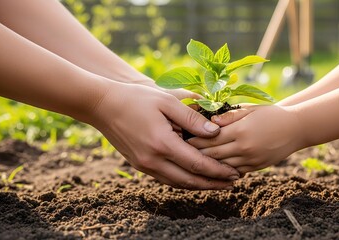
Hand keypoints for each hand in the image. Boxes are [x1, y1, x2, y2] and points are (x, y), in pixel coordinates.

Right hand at [90, 81, 239, 189]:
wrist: (102, 106)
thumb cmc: (136, 99)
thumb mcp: (167, 101)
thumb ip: (191, 117)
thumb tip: (214, 131)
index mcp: (162, 143)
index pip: (197, 164)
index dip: (218, 170)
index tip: (236, 172)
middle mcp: (153, 160)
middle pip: (190, 180)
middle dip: (213, 183)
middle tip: (233, 182)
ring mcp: (145, 165)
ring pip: (178, 183)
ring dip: (199, 185)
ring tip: (218, 183)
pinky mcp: (140, 165)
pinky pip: (167, 179)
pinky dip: (184, 181)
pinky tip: (195, 177)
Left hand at [188, 105, 303, 174]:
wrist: (296, 128)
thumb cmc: (271, 114)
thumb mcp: (250, 109)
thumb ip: (229, 115)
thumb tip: (209, 120)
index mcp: (240, 130)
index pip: (210, 138)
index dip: (195, 139)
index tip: (182, 138)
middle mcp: (244, 147)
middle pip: (212, 154)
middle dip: (195, 153)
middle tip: (179, 151)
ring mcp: (250, 160)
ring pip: (221, 166)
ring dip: (206, 164)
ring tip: (191, 160)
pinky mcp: (256, 167)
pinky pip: (234, 172)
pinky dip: (222, 170)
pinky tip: (211, 168)